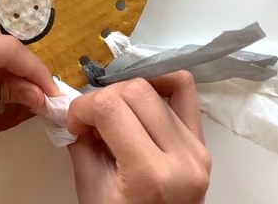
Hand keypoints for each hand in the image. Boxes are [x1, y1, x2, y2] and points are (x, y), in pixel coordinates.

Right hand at [67, 72, 211, 203]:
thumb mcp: (92, 191)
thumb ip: (82, 144)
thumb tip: (74, 109)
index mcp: (151, 175)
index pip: (112, 108)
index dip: (83, 107)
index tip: (73, 124)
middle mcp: (182, 157)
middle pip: (137, 91)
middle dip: (104, 97)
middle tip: (90, 120)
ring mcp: (198, 150)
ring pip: (161, 86)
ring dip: (128, 93)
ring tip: (115, 114)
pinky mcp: (203, 144)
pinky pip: (185, 94)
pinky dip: (161, 85)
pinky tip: (141, 99)